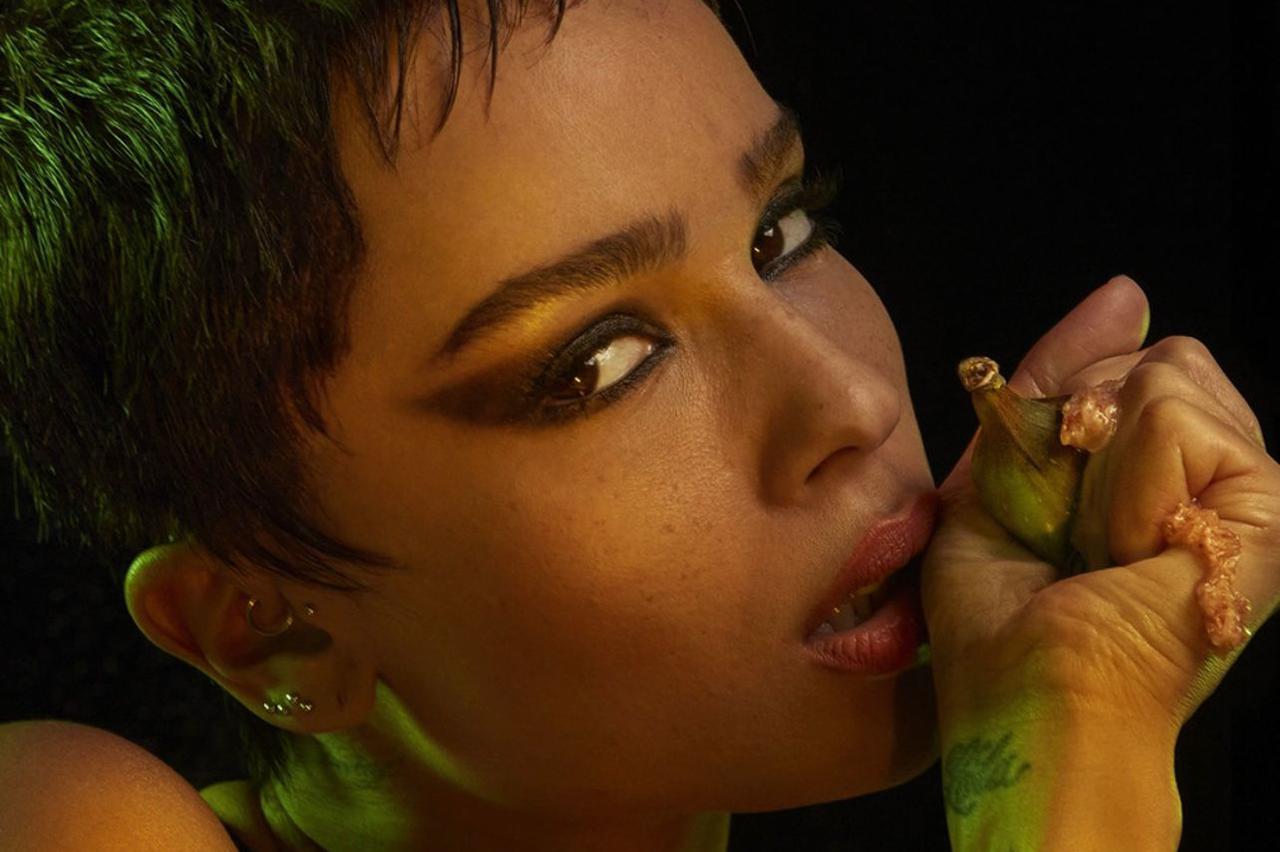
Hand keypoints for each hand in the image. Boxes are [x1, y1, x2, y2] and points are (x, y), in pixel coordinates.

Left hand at [923, 275, 1278, 739]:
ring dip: (1099, 466)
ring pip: (1166, 378)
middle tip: (1069, 531)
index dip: (1076, 380)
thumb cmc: (999, 620)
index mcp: (1145, 478)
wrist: (1032, 702)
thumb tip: (1129, 293)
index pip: (1126, 371)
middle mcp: (1205, 479)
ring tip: (1100, 548)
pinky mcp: (1268, 509)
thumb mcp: (994, 481)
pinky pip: (1176, 419)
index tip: (1050, 465)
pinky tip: (1129, 551)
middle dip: (1078, 429)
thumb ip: (1051, 388)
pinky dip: (1127, 483)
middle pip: (1149, 362)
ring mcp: (1245, 492)